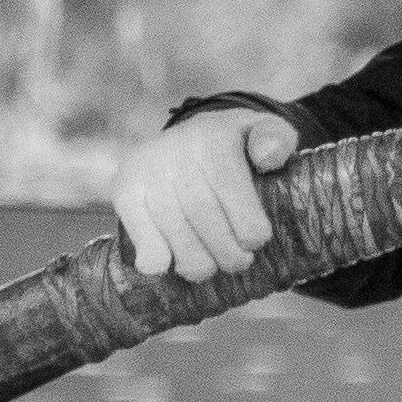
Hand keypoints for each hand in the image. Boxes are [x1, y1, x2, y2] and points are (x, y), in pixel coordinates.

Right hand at [112, 106, 298, 280]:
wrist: (185, 139)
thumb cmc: (234, 147)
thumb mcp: (263, 132)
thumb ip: (276, 138)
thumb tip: (267, 156)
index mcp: (213, 135)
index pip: (229, 185)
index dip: (246, 224)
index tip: (255, 241)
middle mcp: (176, 149)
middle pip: (202, 212)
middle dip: (225, 250)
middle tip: (237, 263)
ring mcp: (147, 169)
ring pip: (173, 228)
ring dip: (195, 261)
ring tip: (209, 268)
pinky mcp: (125, 188)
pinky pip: (139, 231)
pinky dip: (155, 258)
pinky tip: (169, 266)